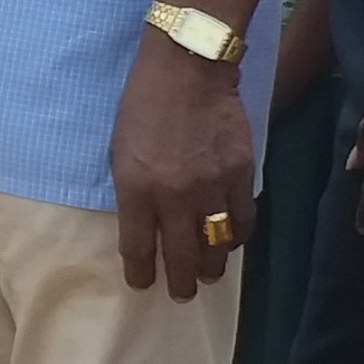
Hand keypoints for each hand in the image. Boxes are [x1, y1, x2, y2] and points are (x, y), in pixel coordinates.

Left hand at [107, 34, 249, 300]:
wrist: (188, 69)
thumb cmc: (143, 106)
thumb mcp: (120, 152)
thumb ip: (133, 192)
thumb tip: (145, 226)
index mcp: (136, 189)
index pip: (138, 247)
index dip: (141, 273)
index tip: (144, 284)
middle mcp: (174, 196)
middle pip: (181, 256)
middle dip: (181, 282)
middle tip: (182, 294)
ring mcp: (212, 188)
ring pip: (217, 246)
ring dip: (213, 266)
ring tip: (209, 273)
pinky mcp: (242, 176)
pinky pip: (243, 220)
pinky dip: (237, 236)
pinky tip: (231, 239)